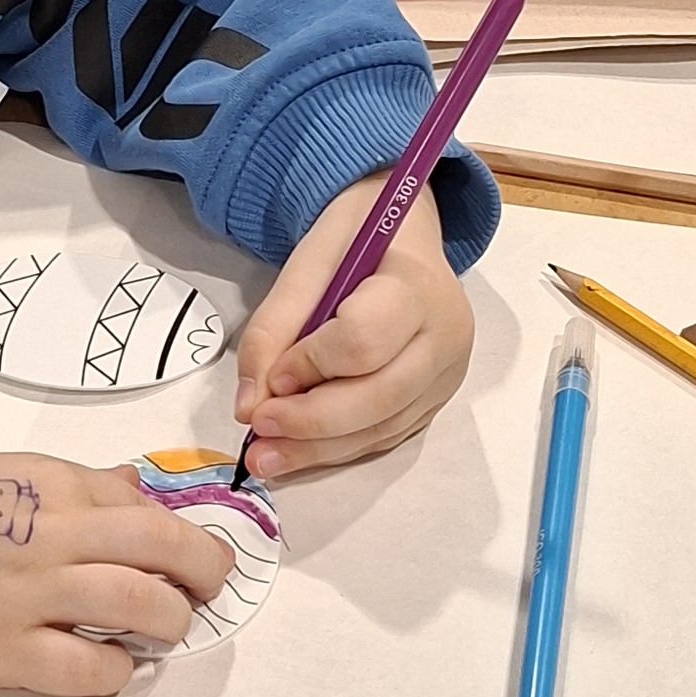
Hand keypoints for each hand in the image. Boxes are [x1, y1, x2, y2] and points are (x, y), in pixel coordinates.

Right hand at [0, 454, 233, 696]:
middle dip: (204, 569)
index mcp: (52, 484)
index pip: (144, 503)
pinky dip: (115, 670)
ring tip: (164, 628)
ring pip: (137, 605)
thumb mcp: (4, 471)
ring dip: (170, 620)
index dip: (184, 531)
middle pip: (162, 545)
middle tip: (206, 588)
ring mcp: (29, 596)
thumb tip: (137, 489)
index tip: (190, 552)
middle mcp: (51, 534)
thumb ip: (75, 484)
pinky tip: (112, 665)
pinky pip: (85, 669)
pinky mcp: (4, 652)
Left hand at [232, 178, 472, 481]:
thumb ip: (272, 330)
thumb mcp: (306, 264)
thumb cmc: (356, 241)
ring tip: (265, 457)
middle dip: (312, 422)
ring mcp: (446, 374)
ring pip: (383, 428)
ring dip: (319, 449)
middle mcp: (445, 336)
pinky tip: (298, 451)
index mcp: (417, 285)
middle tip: (259, 429)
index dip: (313, 365)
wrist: (404, 238)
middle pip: (379, 397)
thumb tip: (249, 406)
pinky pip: (386, 436)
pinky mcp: (435, 401)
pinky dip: (338, 448)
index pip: (364, 340)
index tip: (273, 376)